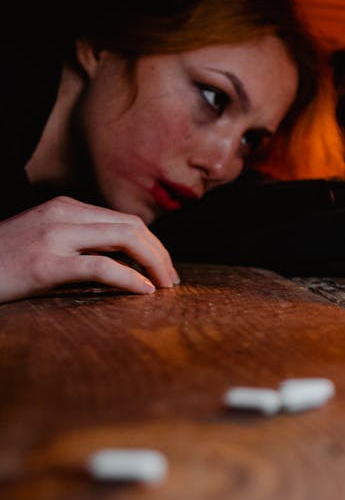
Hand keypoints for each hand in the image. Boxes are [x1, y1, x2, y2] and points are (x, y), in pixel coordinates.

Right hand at [0, 196, 179, 303]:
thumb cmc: (2, 264)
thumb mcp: (42, 244)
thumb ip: (77, 245)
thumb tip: (123, 264)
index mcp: (64, 208)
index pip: (124, 220)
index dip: (153, 245)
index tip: (164, 269)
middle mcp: (62, 215)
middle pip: (132, 227)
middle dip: (160, 254)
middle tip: (173, 281)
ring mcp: (53, 237)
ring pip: (124, 239)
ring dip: (154, 264)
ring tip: (165, 287)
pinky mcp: (45, 264)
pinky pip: (102, 267)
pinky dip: (131, 278)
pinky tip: (144, 292)